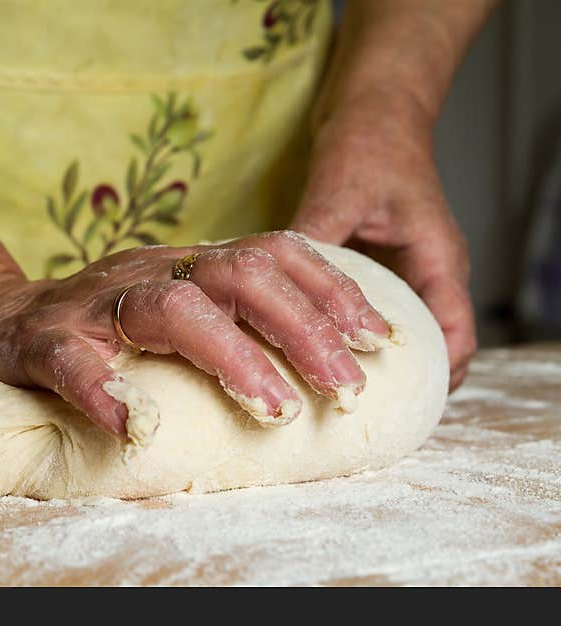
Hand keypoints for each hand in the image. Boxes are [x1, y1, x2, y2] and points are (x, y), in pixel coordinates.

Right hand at [0, 231, 391, 443]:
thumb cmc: (98, 335)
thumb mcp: (170, 317)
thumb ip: (228, 327)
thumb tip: (322, 372)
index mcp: (185, 267)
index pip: (272, 253)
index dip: (331, 291)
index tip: (378, 340)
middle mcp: (146, 272)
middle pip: (238, 275)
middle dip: (304, 328)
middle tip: (346, 389)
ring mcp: (93, 304)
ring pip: (171, 309)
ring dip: (231, 357)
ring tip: (273, 411)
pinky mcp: (40, 340)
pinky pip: (72, 359)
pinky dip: (106, 390)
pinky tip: (133, 426)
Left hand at [291, 94, 475, 390]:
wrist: (375, 108)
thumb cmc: (372, 141)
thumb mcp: (342, 190)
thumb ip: (317, 239)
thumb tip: (276, 286)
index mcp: (438, 260)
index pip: (456, 335)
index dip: (435, 377)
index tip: (397, 407)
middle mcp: (428, 271)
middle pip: (431, 345)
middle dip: (403, 381)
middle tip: (355, 409)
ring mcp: (405, 270)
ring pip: (401, 332)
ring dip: (376, 361)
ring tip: (334, 390)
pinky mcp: (379, 264)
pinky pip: (373, 310)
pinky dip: (353, 333)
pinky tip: (316, 347)